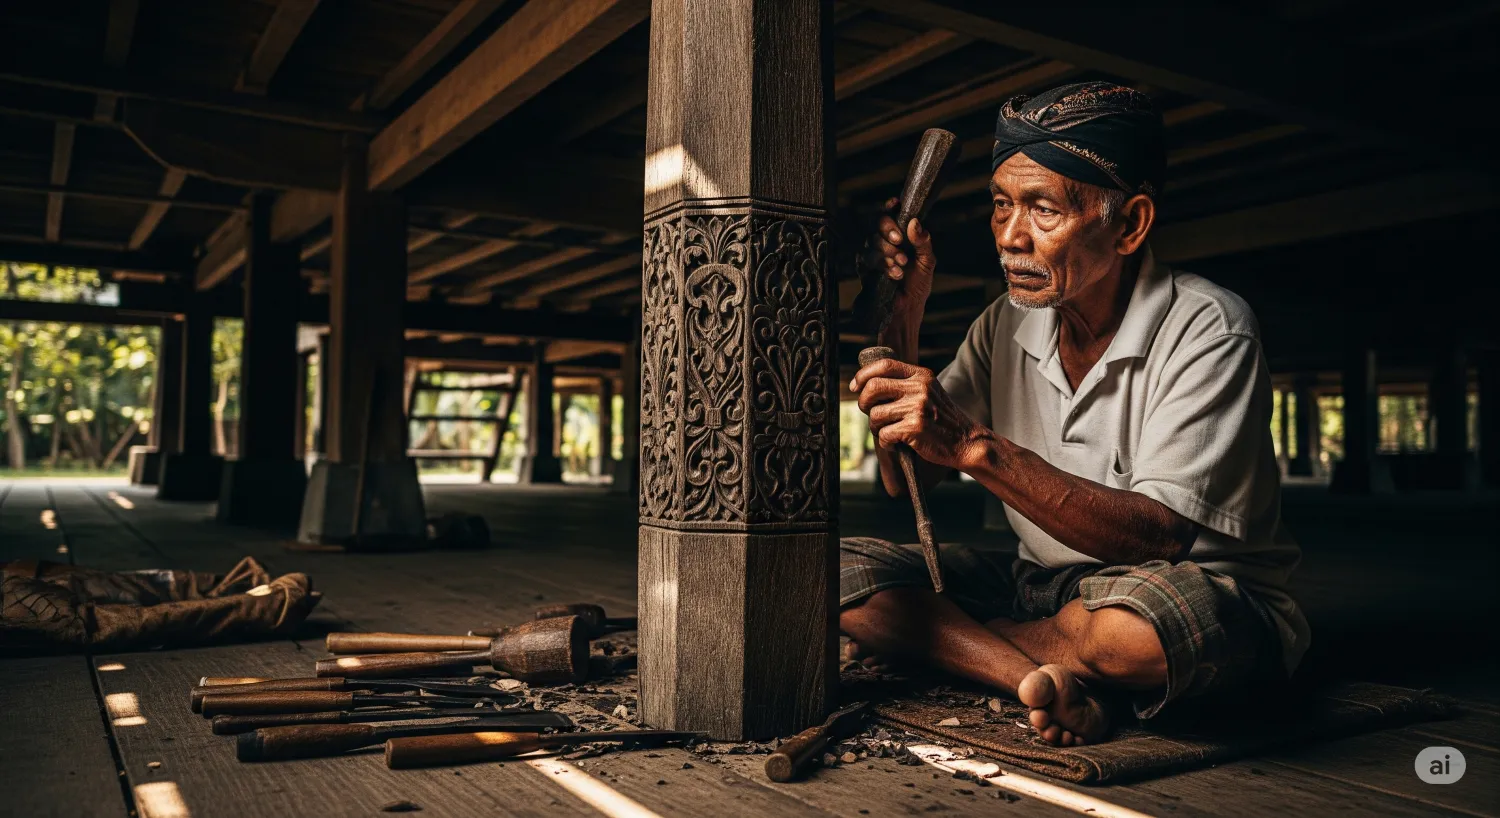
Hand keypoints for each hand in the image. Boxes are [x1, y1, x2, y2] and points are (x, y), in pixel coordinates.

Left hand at [851, 357, 989, 470]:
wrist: (966, 442)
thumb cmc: (941, 419)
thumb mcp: (928, 392)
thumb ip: (904, 384)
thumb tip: (866, 385)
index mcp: (921, 376)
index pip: (884, 365)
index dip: (863, 375)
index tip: (855, 387)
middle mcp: (920, 388)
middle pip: (873, 388)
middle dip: (863, 403)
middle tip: (869, 413)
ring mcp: (918, 407)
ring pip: (875, 415)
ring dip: (876, 427)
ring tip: (889, 432)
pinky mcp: (915, 428)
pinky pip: (884, 435)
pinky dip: (886, 443)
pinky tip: (897, 444)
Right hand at [867, 198, 936, 333]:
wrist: (906, 310)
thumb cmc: (917, 286)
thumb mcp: (927, 262)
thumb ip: (923, 242)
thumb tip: (914, 223)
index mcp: (901, 236)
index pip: (891, 215)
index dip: (890, 207)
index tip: (895, 204)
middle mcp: (885, 242)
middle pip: (877, 222)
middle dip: (888, 229)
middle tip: (899, 240)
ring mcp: (873, 254)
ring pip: (872, 240)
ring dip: (888, 251)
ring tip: (901, 265)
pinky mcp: (864, 268)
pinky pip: (867, 258)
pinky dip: (882, 264)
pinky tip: (894, 274)